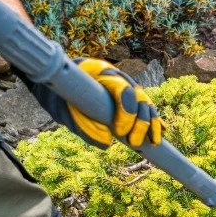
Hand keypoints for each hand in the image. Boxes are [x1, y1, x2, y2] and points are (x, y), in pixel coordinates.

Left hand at [32, 58, 162, 149]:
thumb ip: (83, 125)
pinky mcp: (130, 98)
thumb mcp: (63, 110)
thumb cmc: (58, 94)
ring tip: (153, 143)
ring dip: (151, 124)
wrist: (55, 84)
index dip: (126, 111)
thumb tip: (106, 143)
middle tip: (133, 143)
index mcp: (100, 72)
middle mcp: (118, 77)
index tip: (120, 133)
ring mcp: (126, 86)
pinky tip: (159, 135)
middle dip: (140, 122)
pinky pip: (147, 109)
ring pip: (146, 103)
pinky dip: (154, 122)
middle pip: (139, 97)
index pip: (123, 90)